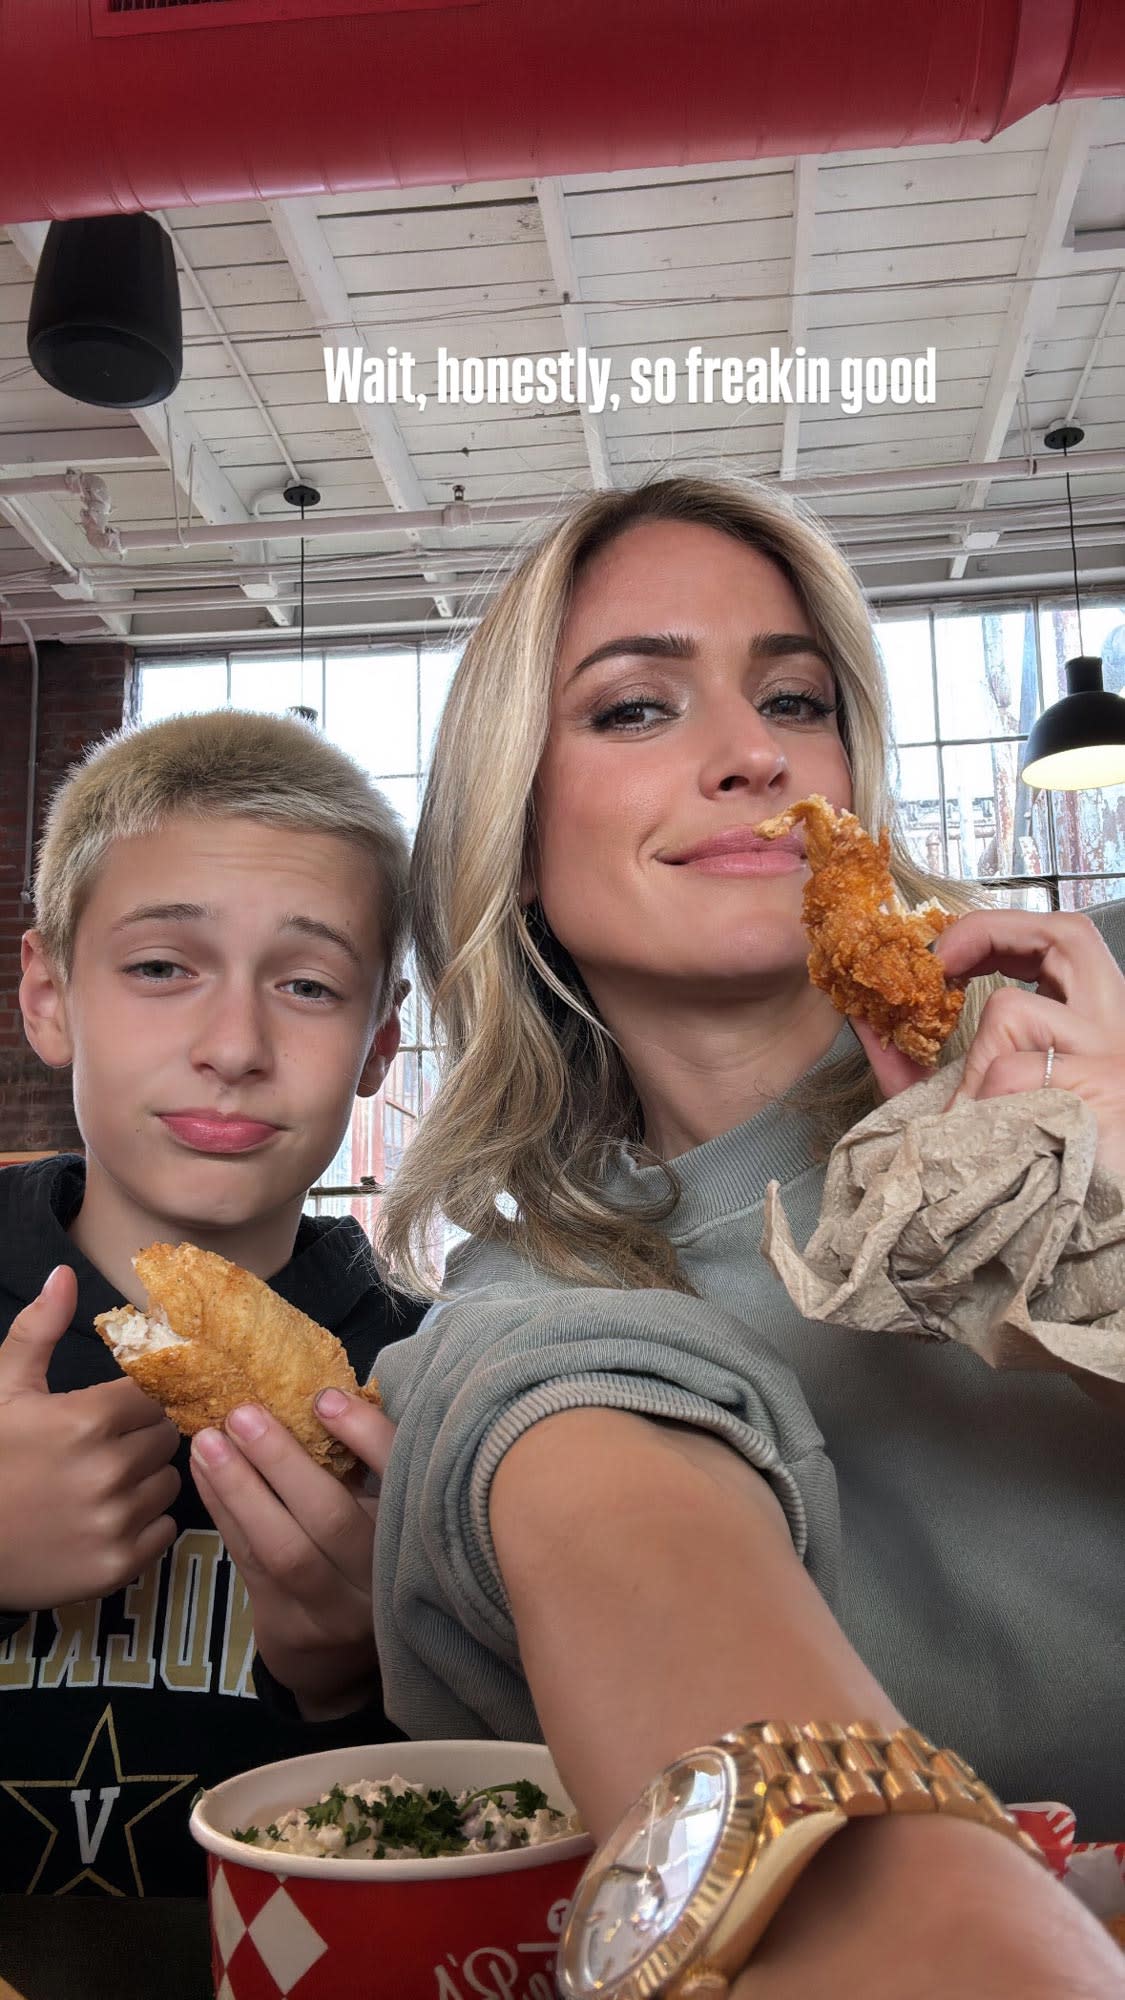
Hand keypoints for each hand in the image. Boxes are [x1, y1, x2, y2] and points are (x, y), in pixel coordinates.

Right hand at [0, 1266, 180, 1610]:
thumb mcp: (4, 1390)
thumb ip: (39, 1330)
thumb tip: (64, 1275)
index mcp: (86, 1420)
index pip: (156, 1395)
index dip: (140, 1400)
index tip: (120, 1408)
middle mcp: (108, 1471)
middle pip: (167, 1437)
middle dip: (143, 1437)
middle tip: (107, 1446)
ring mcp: (115, 1522)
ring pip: (170, 1483)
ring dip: (146, 1480)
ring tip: (103, 1483)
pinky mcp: (118, 1565)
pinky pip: (165, 1530)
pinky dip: (145, 1523)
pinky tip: (106, 1517)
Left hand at [190, 1390, 396, 1719]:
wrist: (341, 1659)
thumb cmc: (364, 1554)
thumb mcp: (384, 1510)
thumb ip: (369, 1462)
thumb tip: (328, 1387)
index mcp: (413, 1533)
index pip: (397, 1478)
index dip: (365, 1436)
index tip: (323, 1397)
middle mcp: (379, 1576)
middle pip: (331, 1518)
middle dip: (281, 1461)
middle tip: (242, 1412)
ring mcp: (331, 1610)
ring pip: (281, 1547)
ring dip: (239, 1488)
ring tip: (208, 1439)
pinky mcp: (287, 1625)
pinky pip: (249, 1561)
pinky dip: (224, 1511)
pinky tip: (203, 1472)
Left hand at [855, 908, 1124, 1173]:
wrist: (1090, 1246)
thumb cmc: (1029, 1175)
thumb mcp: (966, 1109)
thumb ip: (920, 1065)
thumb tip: (865, 1019)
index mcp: (1095, 1028)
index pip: (1065, 940)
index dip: (1001, 930)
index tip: (945, 955)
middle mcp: (1119, 1032)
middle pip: (1070, 935)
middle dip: (991, 933)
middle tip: (939, 964)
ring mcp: (1116, 1062)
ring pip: (1015, 1011)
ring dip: (971, 1059)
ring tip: (972, 1114)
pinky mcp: (1104, 1094)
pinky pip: (1008, 1075)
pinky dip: (977, 1104)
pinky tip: (988, 1146)